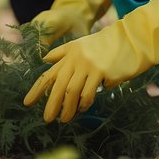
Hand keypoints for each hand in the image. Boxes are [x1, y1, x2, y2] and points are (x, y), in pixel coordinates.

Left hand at [23, 0, 158, 122]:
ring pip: (71, 91)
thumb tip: (46, 61)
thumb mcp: (81, 45)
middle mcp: (75, 58)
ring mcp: (87, 64)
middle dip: (50, 104)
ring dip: (67, 108)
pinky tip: (83, 108)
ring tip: (64, 119)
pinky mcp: (100, 71)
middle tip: (46, 119)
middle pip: (57, 84)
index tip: (27, 103)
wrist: (132, 39)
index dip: (37, 89)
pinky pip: (88, 91)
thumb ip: (63, 53)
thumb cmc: (108, 45)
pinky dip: (84, 102)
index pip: (48, 73)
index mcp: (68, 53)